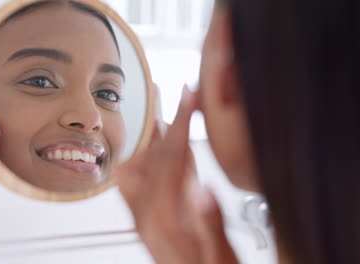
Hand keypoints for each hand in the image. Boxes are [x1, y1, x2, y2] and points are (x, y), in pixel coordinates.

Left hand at [117, 85, 238, 263]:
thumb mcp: (219, 256)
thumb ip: (211, 223)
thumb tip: (204, 190)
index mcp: (162, 223)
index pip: (170, 161)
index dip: (181, 125)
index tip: (188, 98)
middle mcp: (145, 218)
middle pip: (152, 158)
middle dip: (169, 125)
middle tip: (182, 99)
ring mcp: (142, 217)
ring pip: (141, 166)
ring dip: (159, 141)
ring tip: (175, 119)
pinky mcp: (146, 218)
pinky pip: (143, 180)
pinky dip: (157, 157)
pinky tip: (172, 151)